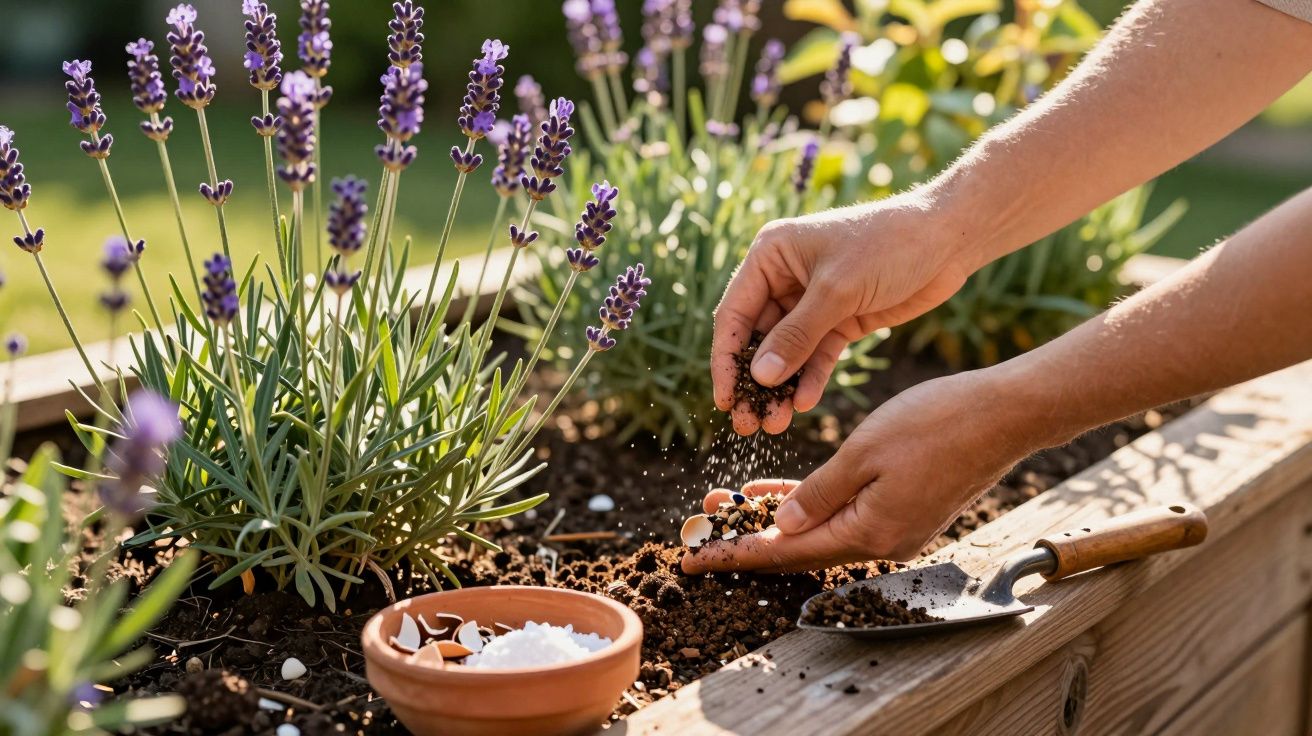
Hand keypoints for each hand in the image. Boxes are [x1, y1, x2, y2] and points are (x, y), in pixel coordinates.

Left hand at [683, 370, 1039, 573]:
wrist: (1005, 415)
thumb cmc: (937, 424)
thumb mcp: (864, 451)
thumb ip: (819, 491)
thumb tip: (782, 524)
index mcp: (868, 533)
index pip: (785, 553)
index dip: (736, 553)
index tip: (694, 558)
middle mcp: (881, 542)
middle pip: (798, 548)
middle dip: (746, 534)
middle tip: (701, 522)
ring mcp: (896, 529)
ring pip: (819, 530)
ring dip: (775, 517)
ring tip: (728, 501)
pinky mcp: (906, 510)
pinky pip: (843, 515)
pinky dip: (811, 505)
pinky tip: (781, 491)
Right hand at [712, 193, 975, 434]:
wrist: (947, 239)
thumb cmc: (887, 245)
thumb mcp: (837, 290)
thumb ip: (797, 336)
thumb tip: (760, 377)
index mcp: (770, 256)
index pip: (734, 314)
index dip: (726, 359)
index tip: (724, 399)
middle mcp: (784, 278)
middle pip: (756, 339)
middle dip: (753, 382)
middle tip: (746, 423)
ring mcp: (812, 301)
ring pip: (786, 353)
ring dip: (780, 388)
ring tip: (776, 424)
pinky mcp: (840, 320)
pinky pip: (816, 356)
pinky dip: (811, 379)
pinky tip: (805, 404)